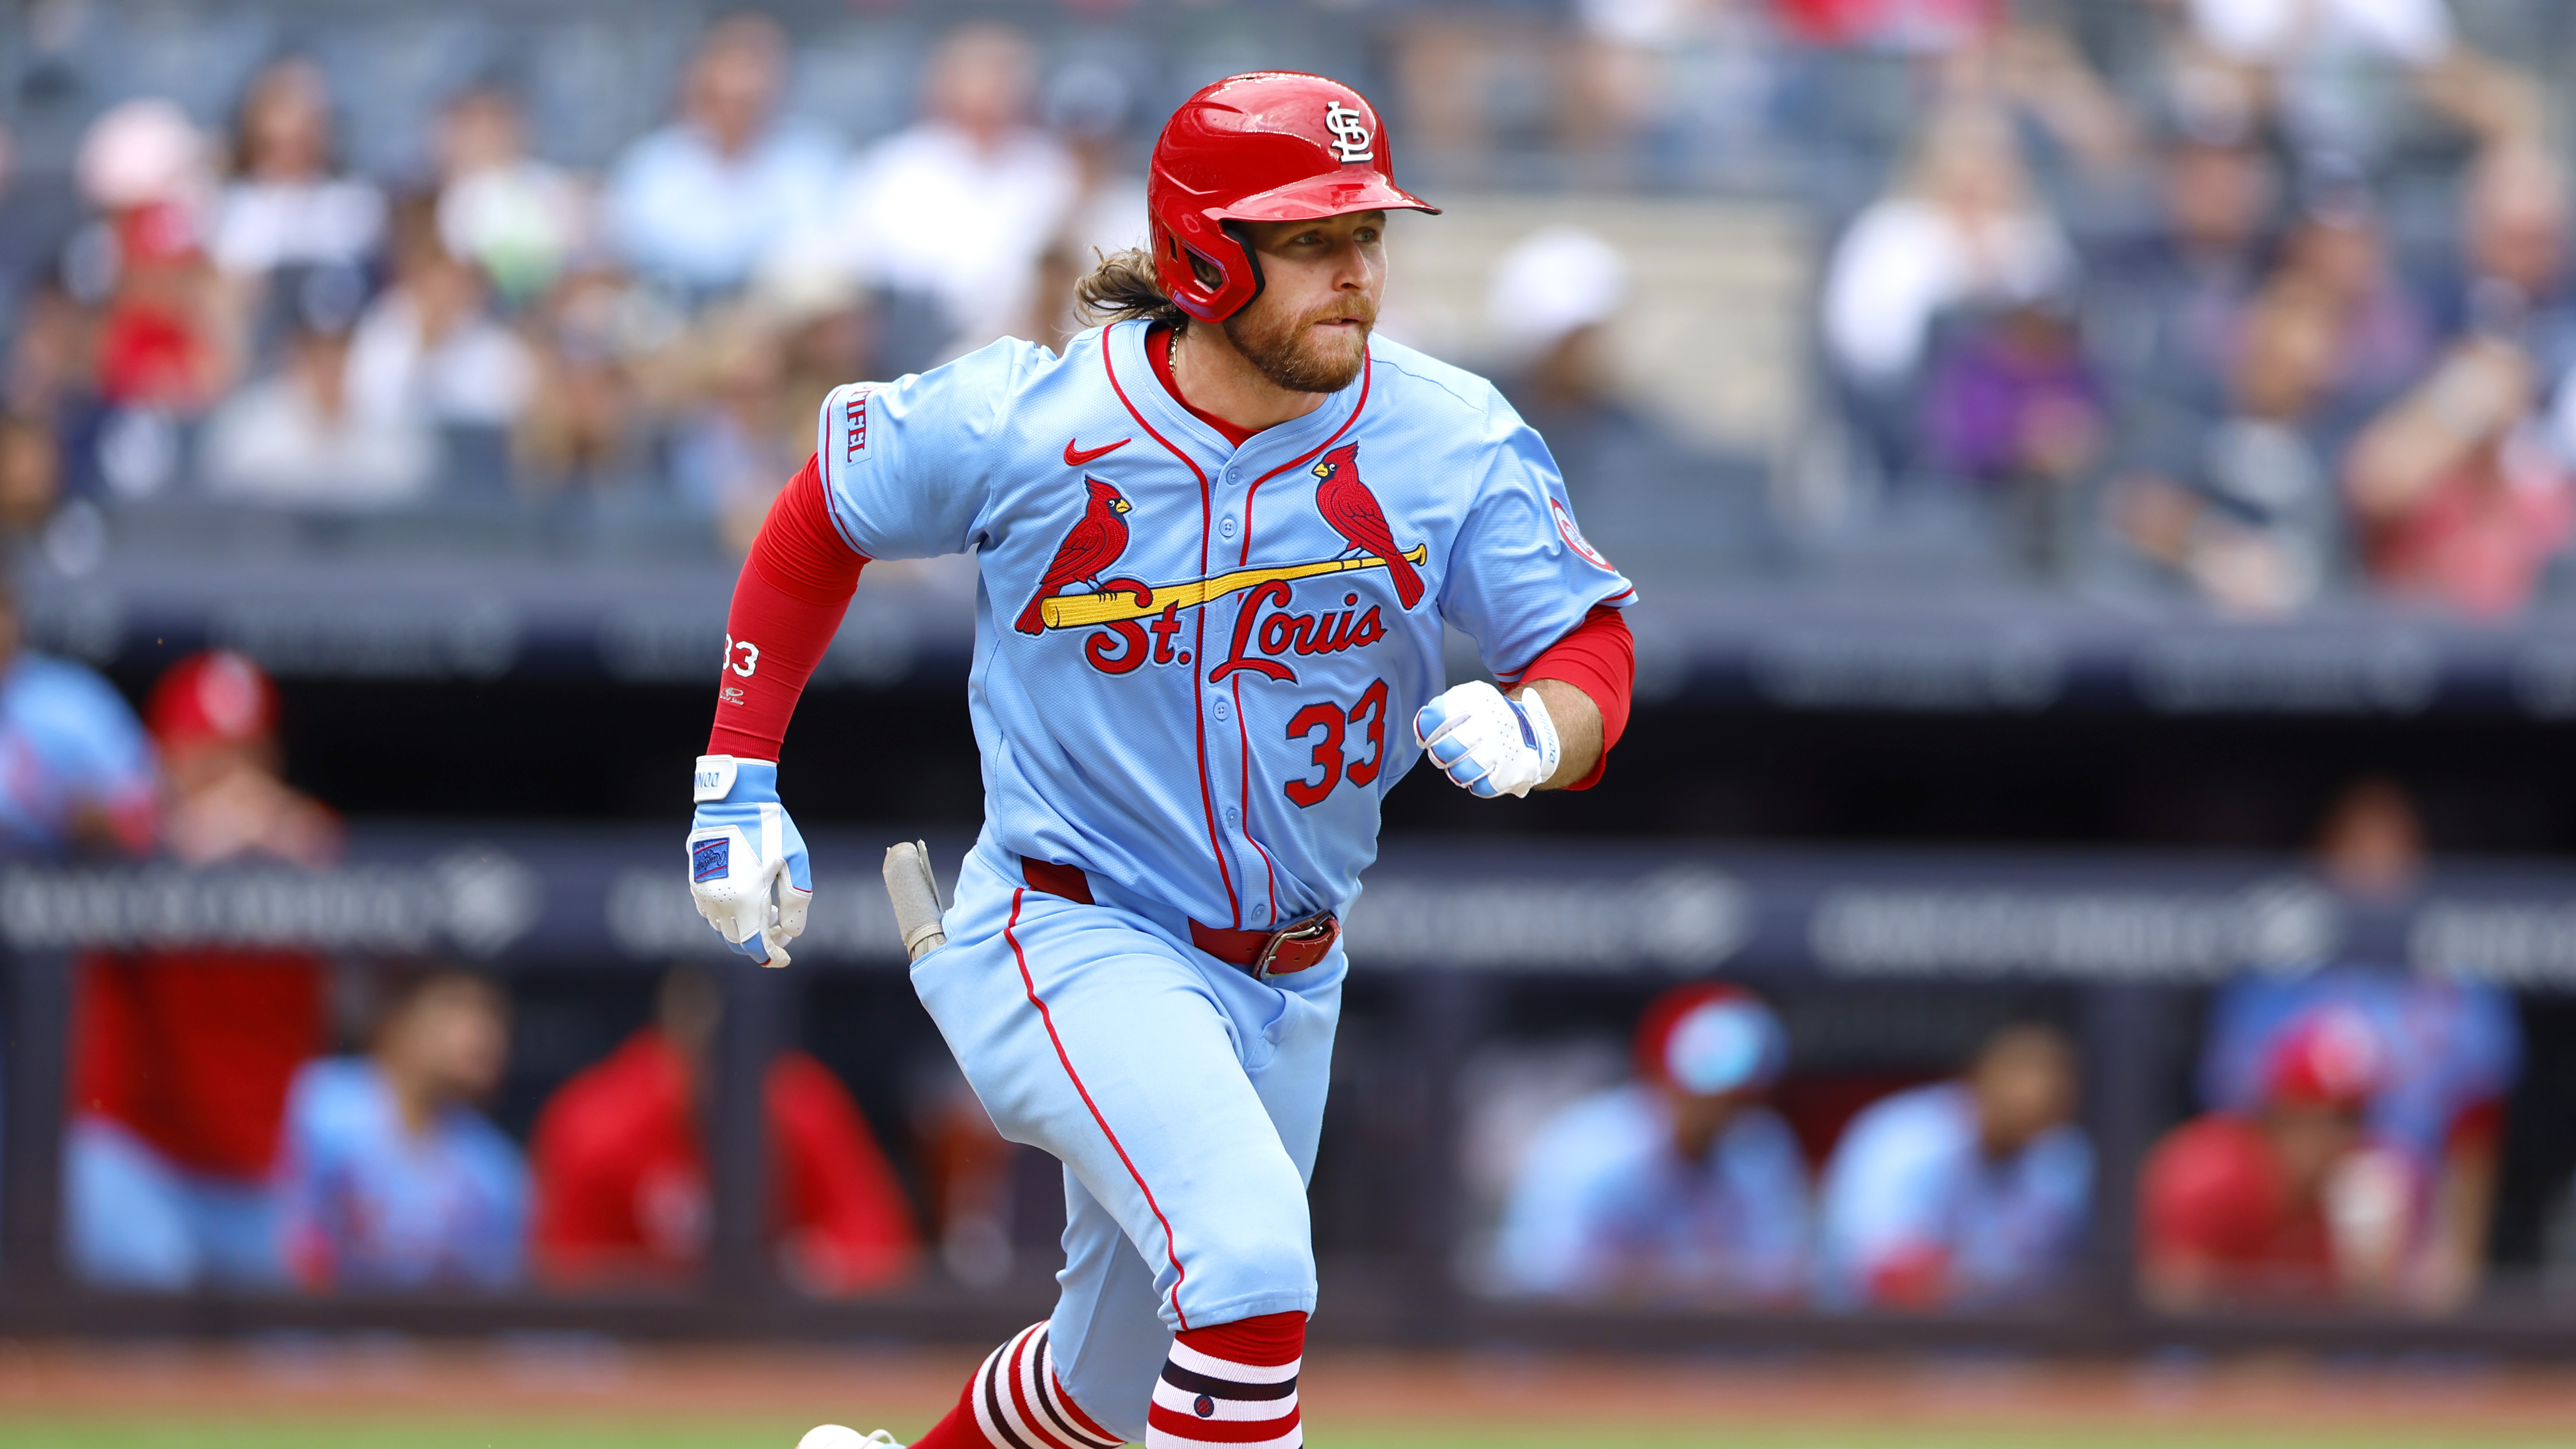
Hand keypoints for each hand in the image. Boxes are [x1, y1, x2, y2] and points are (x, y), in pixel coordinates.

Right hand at [687, 755, 810, 966]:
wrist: (732, 798)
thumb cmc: (769, 827)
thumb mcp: (794, 862)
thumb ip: (795, 901)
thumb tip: (792, 933)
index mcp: (744, 900)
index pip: (755, 947)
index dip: (772, 957)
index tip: (785, 958)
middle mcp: (719, 902)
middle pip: (737, 942)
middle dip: (760, 944)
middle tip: (780, 932)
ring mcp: (703, 892)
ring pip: (722, 929)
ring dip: (744, 930)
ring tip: (768, 913)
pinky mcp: (695, 881)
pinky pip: (709, 913)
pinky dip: (728, 917)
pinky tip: (746, 902)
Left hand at [1412, 681, 1559, 798]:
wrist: (1531, 731)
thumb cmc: (1489, 719)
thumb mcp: (1469, 699)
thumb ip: (1442, 708)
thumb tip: (1423, 724)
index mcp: (1478, 699)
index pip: (1438, 716)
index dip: (1424, 731)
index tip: (1425, 736)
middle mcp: (1494, 722)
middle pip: (1447, 749)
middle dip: (1438, 755)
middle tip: (1443, 753)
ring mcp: (1505, 748)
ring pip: (1462, 773)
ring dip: (1456, 771)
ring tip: (1463, 763)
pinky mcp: (1513, 772)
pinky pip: (1480, 788)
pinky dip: (1475, 783)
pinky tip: (1482, 771)